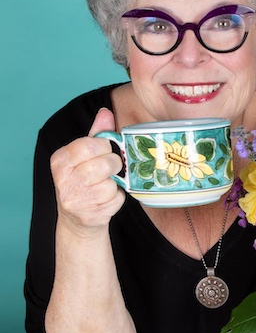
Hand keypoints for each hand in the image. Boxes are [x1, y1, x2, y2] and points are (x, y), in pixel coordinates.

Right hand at [50, 108, 124, 229]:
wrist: (77, 219)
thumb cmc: (83, 181)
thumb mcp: (85, 155)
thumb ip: (96, 134)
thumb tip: (106, 112)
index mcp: (60, 160)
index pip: (89, 144)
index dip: (104, 147)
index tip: (104, 151)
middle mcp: (64, 180)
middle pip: (104, 164)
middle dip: (113, 164)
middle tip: (110, 169)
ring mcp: (76, 200)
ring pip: (111, 183)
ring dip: (115, 183)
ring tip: (106, 185)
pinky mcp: (90, 215)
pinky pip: (116, 199)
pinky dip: (117, 198)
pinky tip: (106, 199)